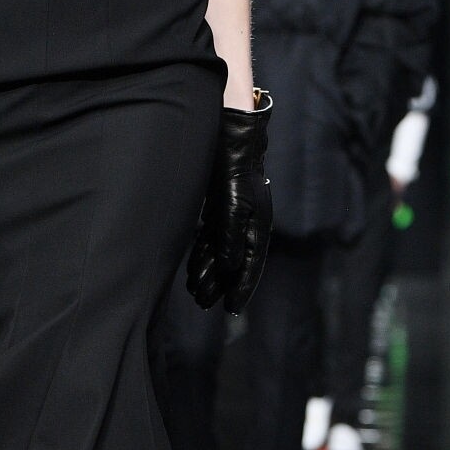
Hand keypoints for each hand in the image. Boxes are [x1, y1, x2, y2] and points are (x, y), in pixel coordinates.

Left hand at [186, 93, 273, 313]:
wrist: (230, 141)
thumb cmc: (234, 172)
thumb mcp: (232, 206)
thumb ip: (230, 238)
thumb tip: (231, 267)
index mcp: (257, 227)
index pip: (250, 266)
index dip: (241, 289)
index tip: (230, 309)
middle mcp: (249, 225)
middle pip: (235, 263)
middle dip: (220, 285)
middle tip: (204, 304)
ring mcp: (235, 217)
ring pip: (221, 253)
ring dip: (209, 272)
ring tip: (194, 292)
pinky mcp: (221, 209)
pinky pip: (212, 239)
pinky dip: (203, 255)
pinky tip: (192, 268)